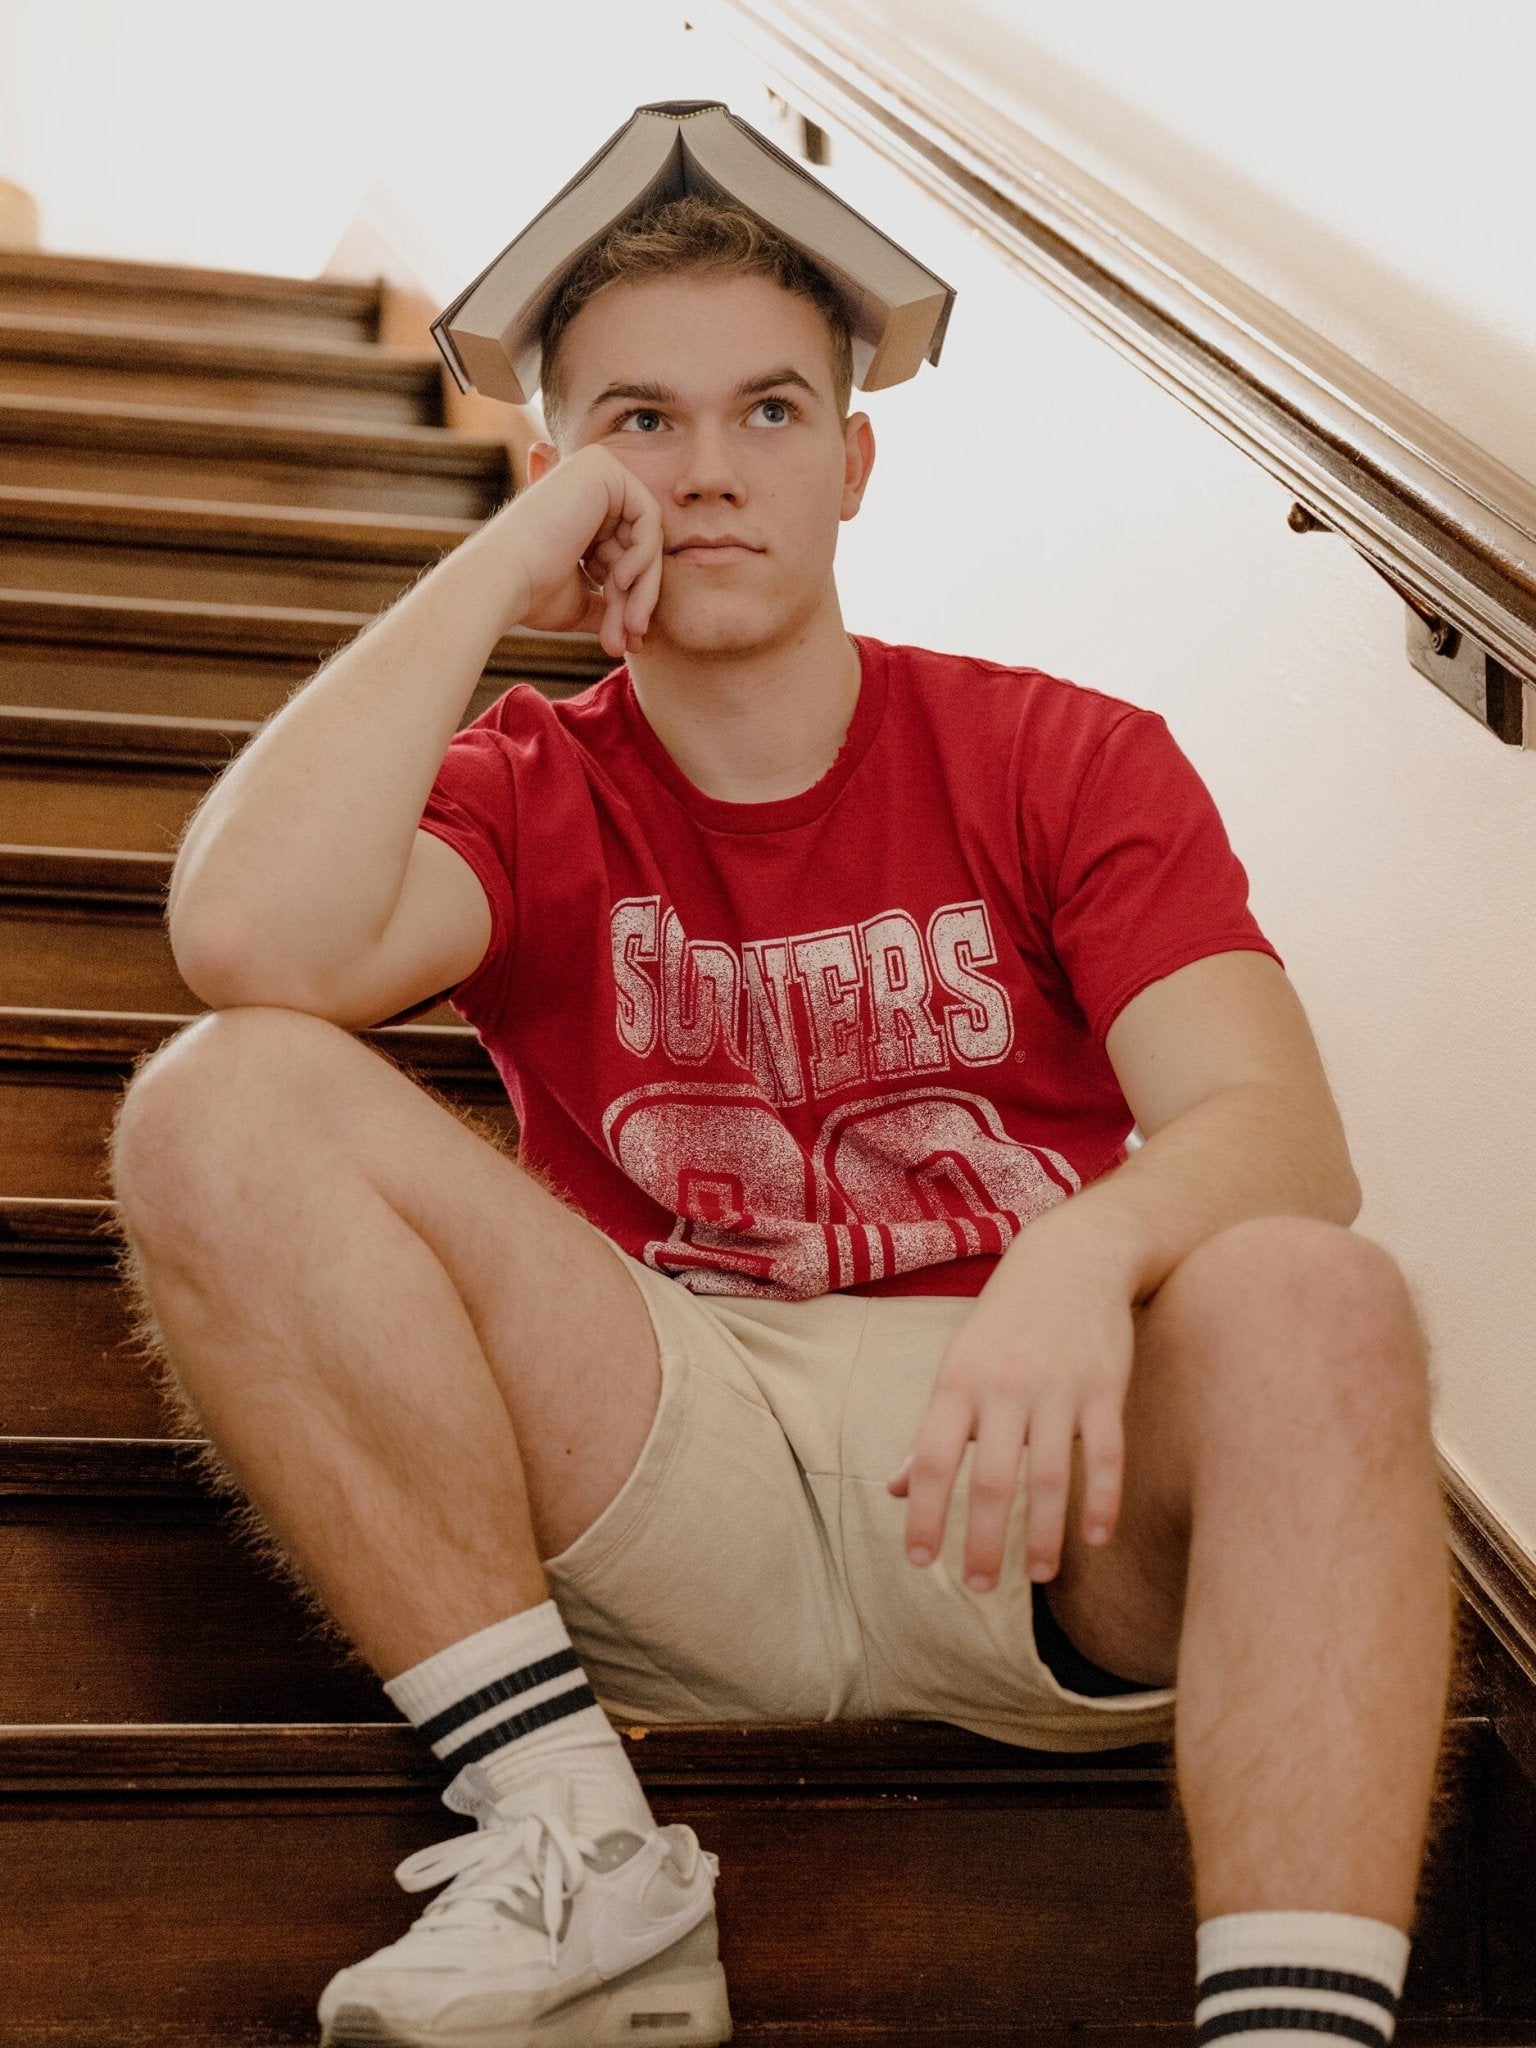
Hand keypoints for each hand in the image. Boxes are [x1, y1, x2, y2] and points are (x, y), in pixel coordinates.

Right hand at [497, 445, 664, 658]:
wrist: (500, 582)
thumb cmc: (531, 595)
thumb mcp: (580, 601)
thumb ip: (609, 603)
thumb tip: (635, 629)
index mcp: (581, 512)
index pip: (626, 554)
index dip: (630, 598)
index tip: (627, 640)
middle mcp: (588, 485)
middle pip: (639, 546)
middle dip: (639, 597)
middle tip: (634, 638)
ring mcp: (594, 470)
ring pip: (648, 537)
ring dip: (643, 587)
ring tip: (629, 625)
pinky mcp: (601, 467)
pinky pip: (648, 517)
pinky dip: (643, 556)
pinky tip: (619, 581)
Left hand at [887, 1229, 1137, 1589]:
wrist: (1072, 1260)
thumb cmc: (1004, 1325)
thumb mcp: (959, 1368)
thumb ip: (930, 1432)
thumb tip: (892, 1490)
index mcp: (958, 1383)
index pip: (929, 1459)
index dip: (922, 1514)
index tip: (920, 1562)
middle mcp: (1004, 1388)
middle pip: (990, 1482)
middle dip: (983, 1542)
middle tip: (979, 1587)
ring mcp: (1057, 1388)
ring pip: (1050, 1478)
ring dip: (1043, 1535)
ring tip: (1036, 1574)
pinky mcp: (1105, 1388)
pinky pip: (1106, 1455)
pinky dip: (1102, 1501)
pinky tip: (1095, 1538)